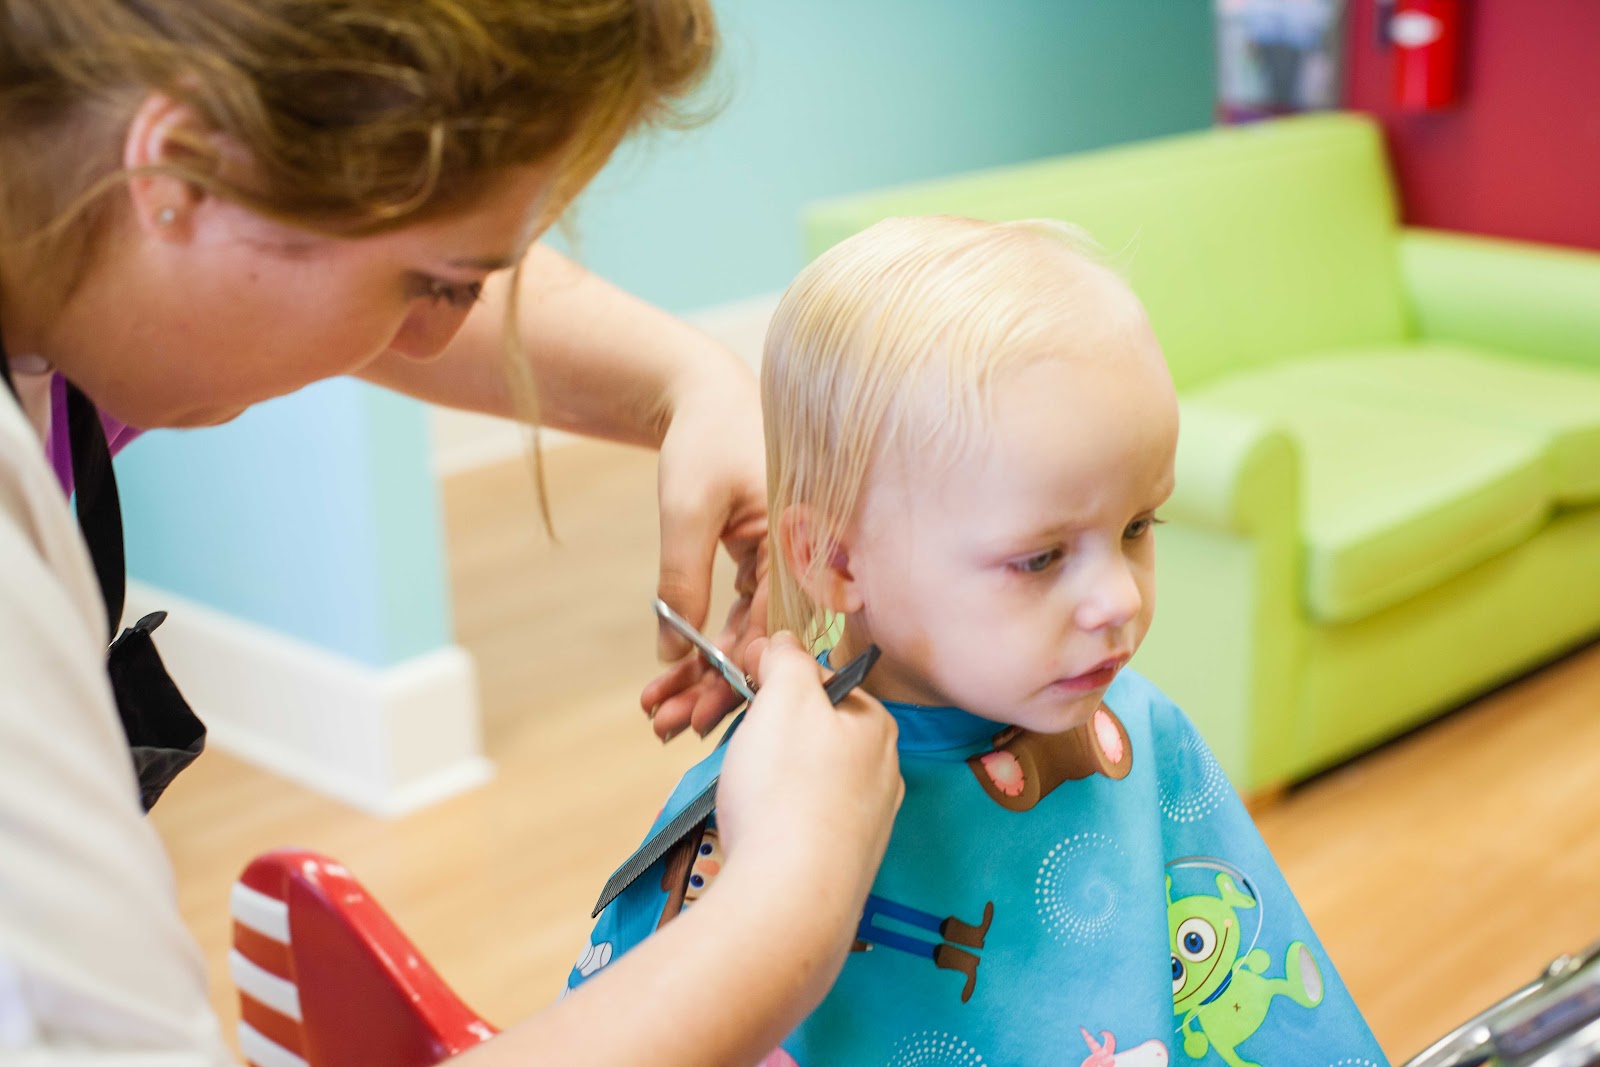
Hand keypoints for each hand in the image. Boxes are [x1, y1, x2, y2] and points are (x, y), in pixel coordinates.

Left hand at [640, 367, 769, 740]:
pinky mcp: (766, 564)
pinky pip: (742, 615)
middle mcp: (805, 556)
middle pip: (764, 639)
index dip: (739, 674)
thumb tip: (672, 650)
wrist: (704, 396)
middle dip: (717, 685)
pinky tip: (678, 674)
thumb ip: (682, 579)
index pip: (774, 623)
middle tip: (672, 727)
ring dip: (709, 673)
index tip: (703, 712)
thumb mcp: (687, 508)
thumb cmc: (705, 438)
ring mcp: (787, 562)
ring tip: (664, 711)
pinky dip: (709, 642)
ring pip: (750, 633)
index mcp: (802, 538)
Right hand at [714, 634, 902, 933]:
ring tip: (732, 788)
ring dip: (757, 773)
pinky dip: (768, 816)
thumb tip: (782, 644)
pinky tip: (750, 827)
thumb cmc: (786, 792)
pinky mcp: (839, 862)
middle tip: (716, 739)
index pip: (818, 682)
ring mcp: (864, 822)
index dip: (768, 678)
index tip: (731, 687)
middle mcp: (881, 772)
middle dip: (756, 729)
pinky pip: (797, 821)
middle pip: (807, 730)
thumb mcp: (784, 696)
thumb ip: (786, 658)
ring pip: (799, 776)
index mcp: (876, 724)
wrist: (788, 900)